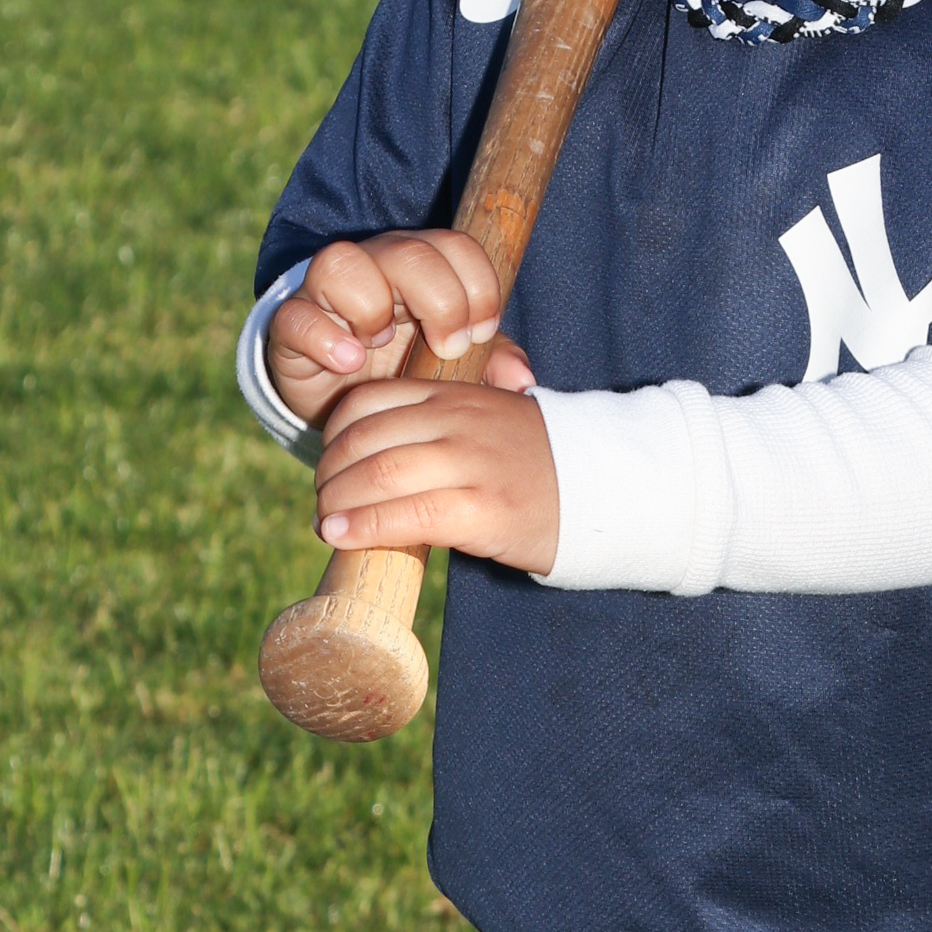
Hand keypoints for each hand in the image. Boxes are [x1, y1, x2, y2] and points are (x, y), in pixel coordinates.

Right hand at [267, 230, 529, 427]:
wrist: (347, 404)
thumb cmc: (408, 369)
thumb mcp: (454, 365)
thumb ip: (489, 360)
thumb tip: (522, 378)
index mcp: (423, 267)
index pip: (456, 245)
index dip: (478, 284)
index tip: (481, 332)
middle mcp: (376, 266)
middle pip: (409, 251)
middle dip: (440, 299)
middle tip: (446, 346)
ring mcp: (328, 293)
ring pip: (343, 262)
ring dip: (373, 306)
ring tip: (381, 345)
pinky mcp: (292, 326)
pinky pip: (297, 316)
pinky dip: (325, 337)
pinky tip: (349, 361)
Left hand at [313, 368, 558, 575]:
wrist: (607, 488)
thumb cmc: (539, 463)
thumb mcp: (490, 419)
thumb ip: (441, 423)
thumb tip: (376, 456)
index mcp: (456, 395)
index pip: (369, 400)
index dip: (334, 434)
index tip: (329, 464)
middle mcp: (460, 421)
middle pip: (365, 439)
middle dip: (329, 474)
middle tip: (323, 502)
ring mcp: (473, 463)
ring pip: (379, 474)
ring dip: (337, 503)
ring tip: (326, 524)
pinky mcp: (485, 510)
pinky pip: (409, 514)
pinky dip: (365, 526)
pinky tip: (344, 537)